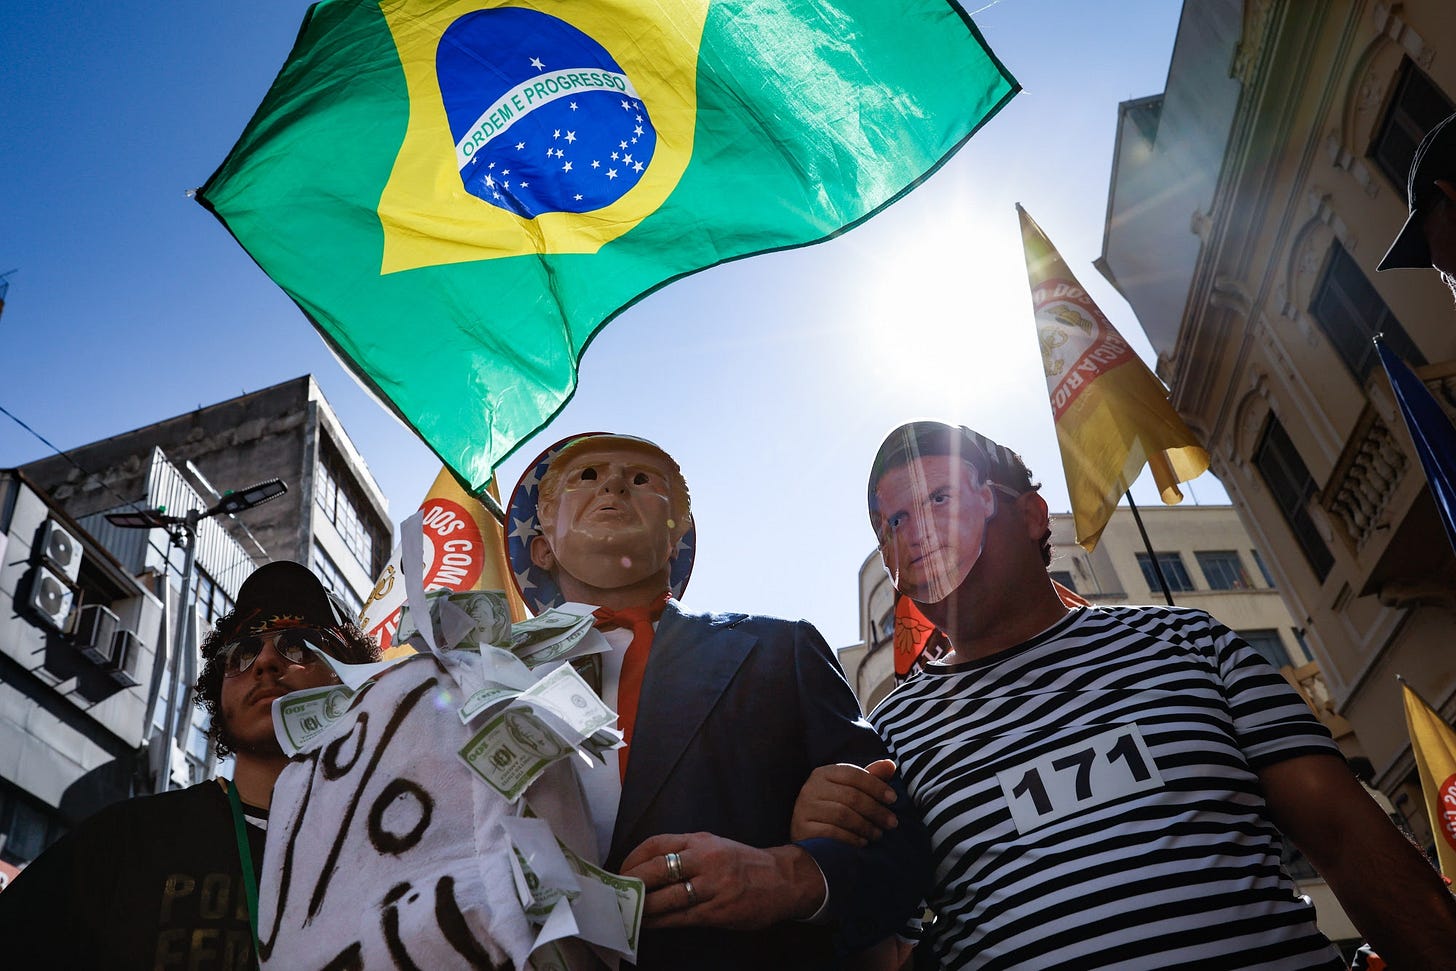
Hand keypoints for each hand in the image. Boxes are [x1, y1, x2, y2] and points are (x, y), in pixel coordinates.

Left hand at [620, 832, 825, 929]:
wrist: (783, 879)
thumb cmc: (742, 862)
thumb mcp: (715, 845)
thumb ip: (685, 851)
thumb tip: (647, 867)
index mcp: (701, 840)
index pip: (658, 844)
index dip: (634, 859)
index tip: (621, 870)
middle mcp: (706, 859)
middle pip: (658, 870)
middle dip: (632, 883)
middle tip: (616, 893)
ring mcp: (713, 886)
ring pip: (668, 898)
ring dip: (643, 907)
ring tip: (627, 912)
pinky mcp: (719, 910)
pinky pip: (682, 918)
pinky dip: (661, 922)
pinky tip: (649, 925)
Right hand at [790, 759, 898, 845]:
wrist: (807, 834)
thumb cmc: (833, 808)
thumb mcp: (850, 790)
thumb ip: (870, 777)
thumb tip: (890, 764)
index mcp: (823, 773)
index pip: (853, 774)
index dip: (876, 785)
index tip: (893, 799)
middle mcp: (811, 787)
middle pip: (851, 796)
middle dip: (876, 810)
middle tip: (892, 822)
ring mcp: (804, 808)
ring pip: (843, 814)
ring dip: (866, 826)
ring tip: (878, 834)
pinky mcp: (802, 828)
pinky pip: (832, 832)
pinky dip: (851, 838)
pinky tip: (862, 842)